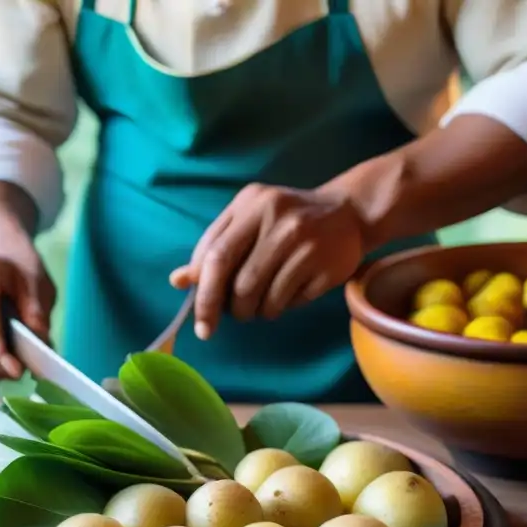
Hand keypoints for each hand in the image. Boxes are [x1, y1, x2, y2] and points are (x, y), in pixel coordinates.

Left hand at [170, 184, 366, 339]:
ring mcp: (303, 241)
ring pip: (261, 296)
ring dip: (252, 311)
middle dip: (220, 309)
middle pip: (236, 281)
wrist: (348, 211)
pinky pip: (288, 301)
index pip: (214, 254)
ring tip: (256, 305)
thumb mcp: (248, 222)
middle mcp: (276, 217)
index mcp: (250, 203)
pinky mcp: (325, 263)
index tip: (199, 318)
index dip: (201, 291)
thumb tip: (177, 281)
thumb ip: (214, 248)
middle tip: (218, 323)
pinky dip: (278, 308)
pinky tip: (283, 297)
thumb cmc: (285, 221)